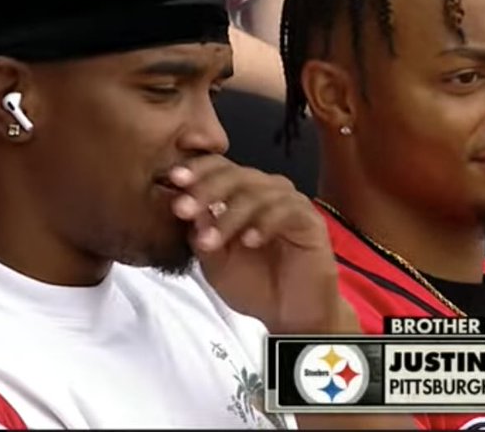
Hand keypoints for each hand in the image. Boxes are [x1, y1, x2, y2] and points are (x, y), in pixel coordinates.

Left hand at [167, 155, 356, 334]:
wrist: (290, 316)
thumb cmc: (254, 286)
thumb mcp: (214, 262)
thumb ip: (201, 233)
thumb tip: (184, 206)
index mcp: (241, 196)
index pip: (220, 168)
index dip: (197, 170)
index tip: (173, 180)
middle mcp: (267, 192)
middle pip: (237, 173)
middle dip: (207, 190)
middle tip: (185, 210)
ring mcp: (290, 203)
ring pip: (259, 192)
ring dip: (230, 215)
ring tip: (212, 241)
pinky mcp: (310, 220)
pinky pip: (286, 210)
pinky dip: (264, 223)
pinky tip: (249, 241)